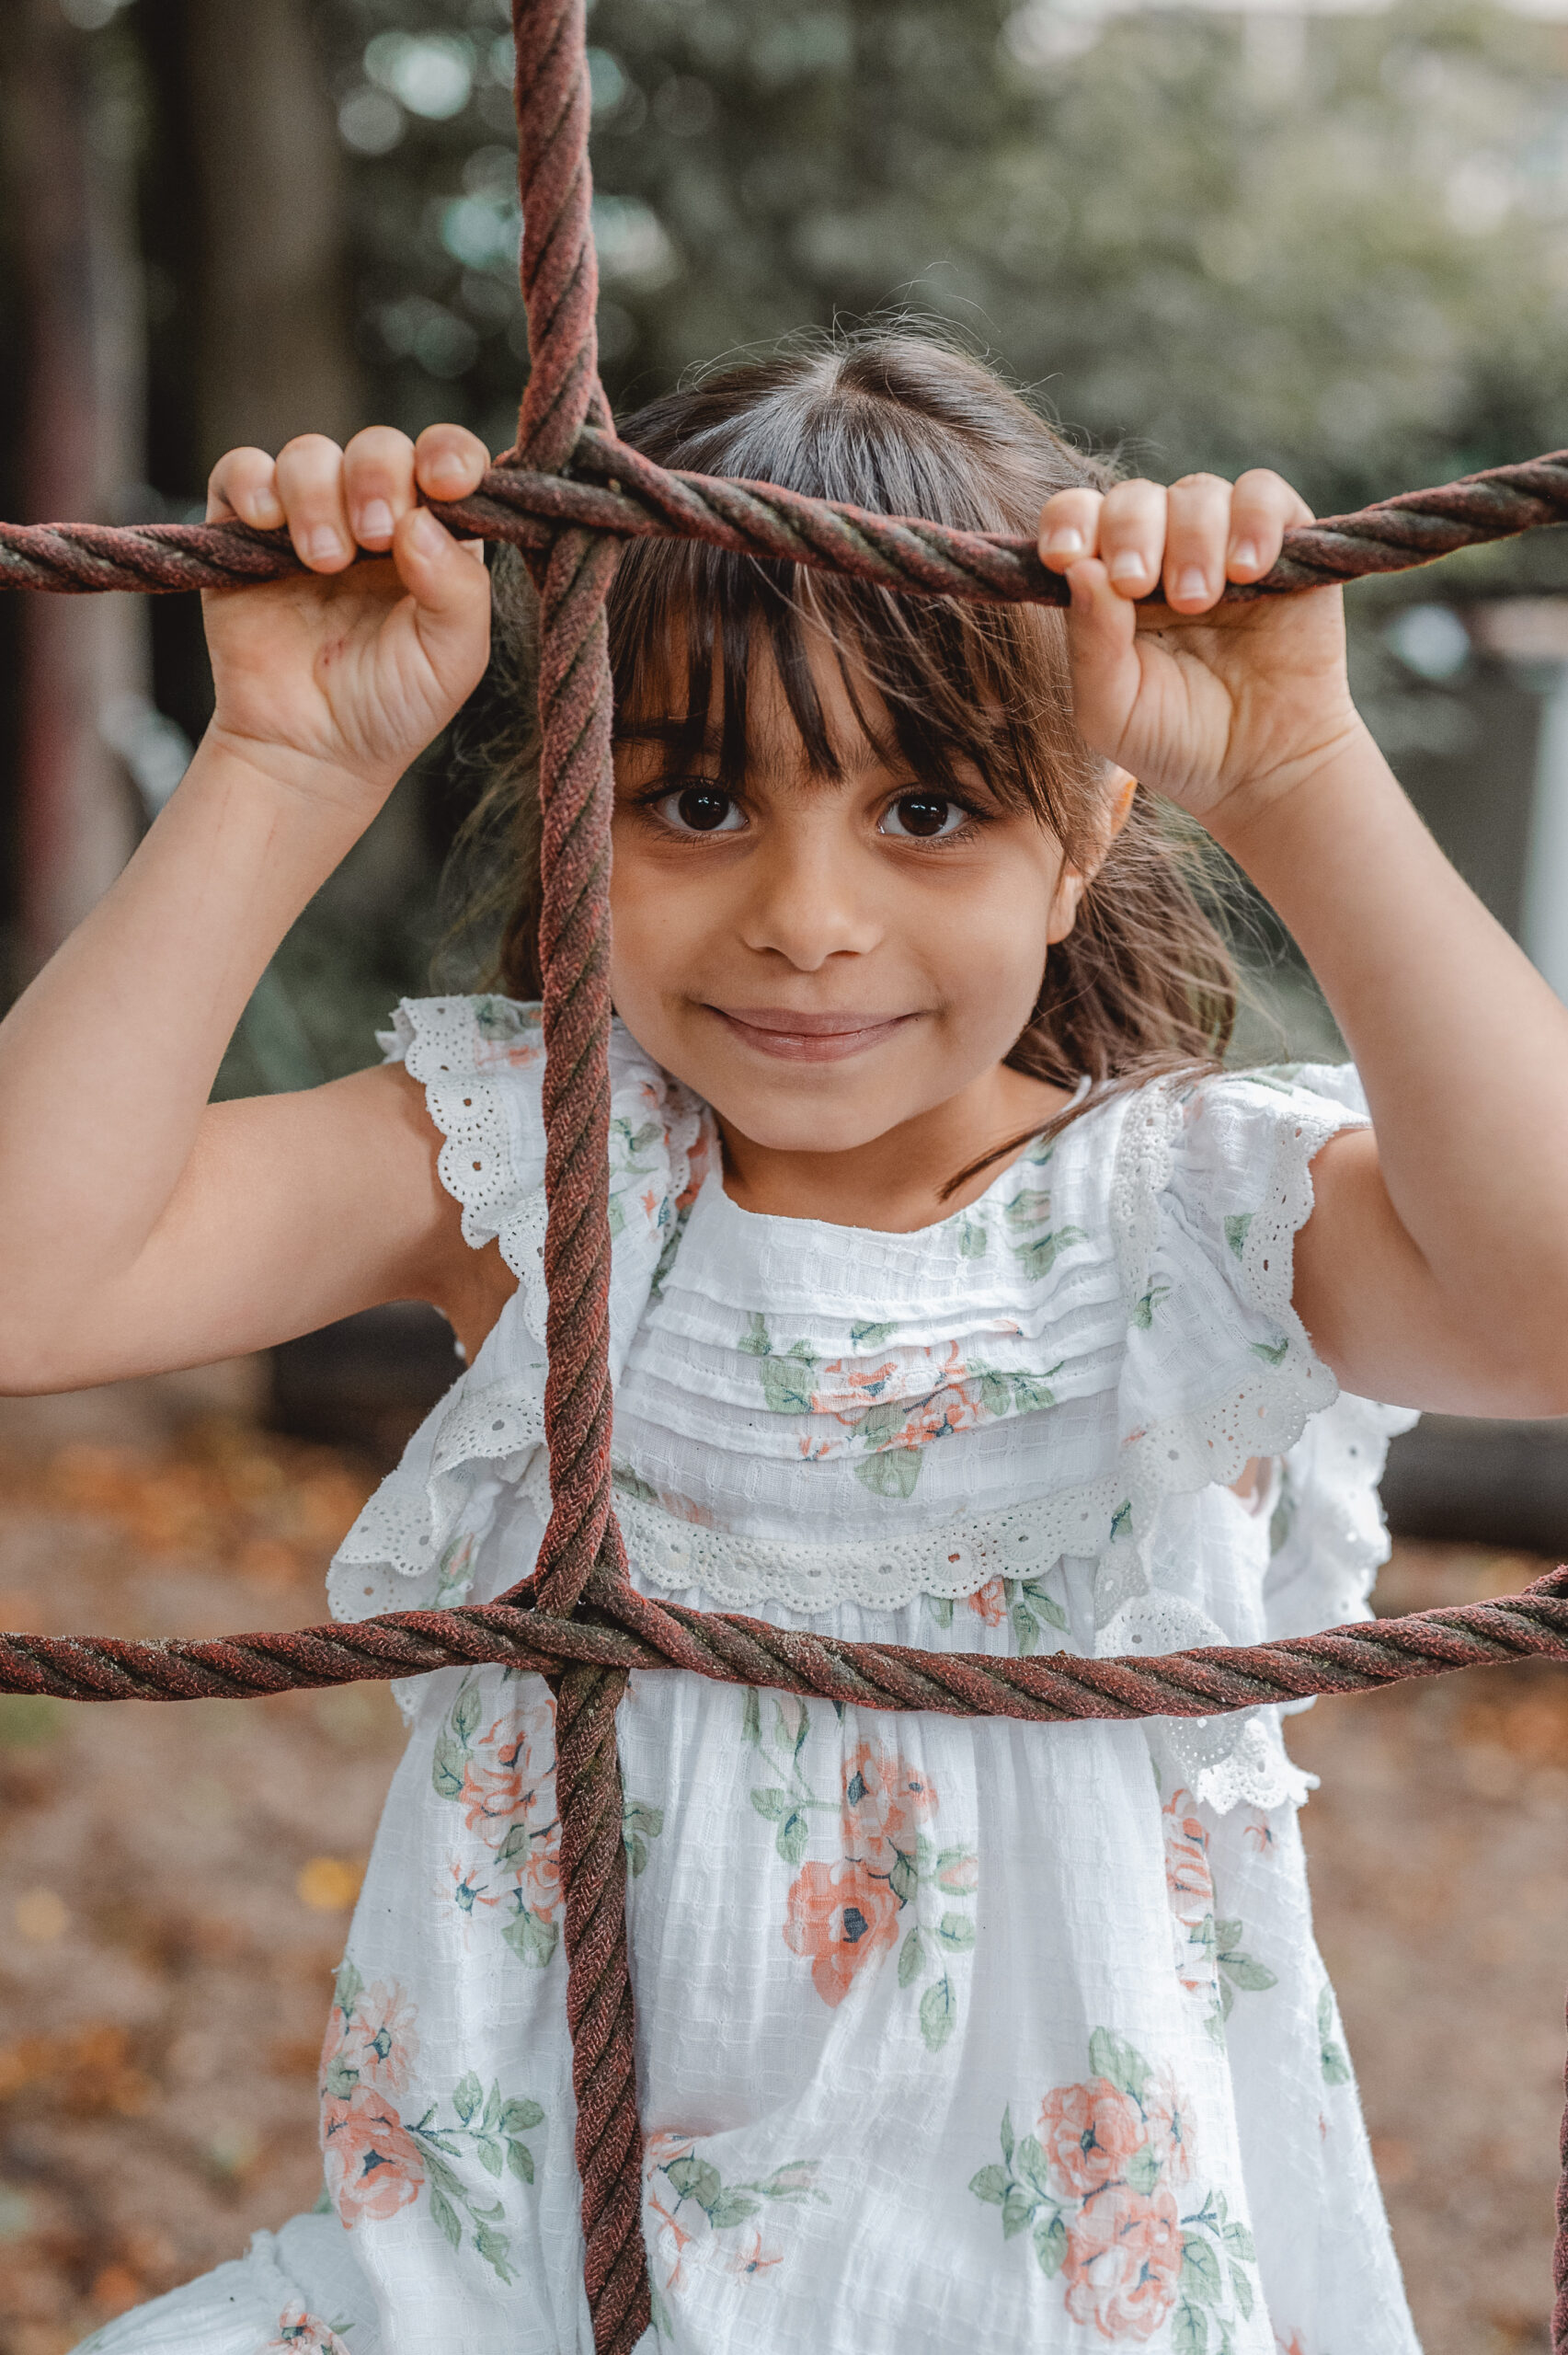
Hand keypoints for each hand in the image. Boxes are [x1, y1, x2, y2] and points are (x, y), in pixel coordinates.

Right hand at [202, 425, 492, 813]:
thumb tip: (422, 519)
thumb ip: (457, 589)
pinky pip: (241, 471)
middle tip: (373, 538)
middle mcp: (372, 516)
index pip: (449, 462)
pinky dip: (251, 483)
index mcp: (432, 537)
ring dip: (317, 495)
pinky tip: (265, 523)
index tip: (445, 481)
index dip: (450, 455)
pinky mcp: (243, 532)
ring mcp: (307, 519)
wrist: (310, 751)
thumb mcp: (451, 658)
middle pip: (378, 447)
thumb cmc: (392, 706)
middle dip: (378, 478)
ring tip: (323, 561)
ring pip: (310, 454)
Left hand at [1037, 471, 1367, 835]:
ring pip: (1197, 493)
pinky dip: (1253, 520)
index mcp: (1108, 585)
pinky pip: (1264, 494)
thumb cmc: (1177, 741)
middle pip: (1133, 498)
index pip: (1076, 518)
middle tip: (1138, 586)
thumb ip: (1091, 646)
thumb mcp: (1113, 711)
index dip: (1066, 522)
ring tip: (1199, 601)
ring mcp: (1221, 543)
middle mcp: (1161, 552)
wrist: (1263, 769)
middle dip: (1129, 534)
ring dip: (1191, 540)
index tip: (1062, 556)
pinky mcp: (1284, 544)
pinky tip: (1247, 570)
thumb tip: (1078, 568)